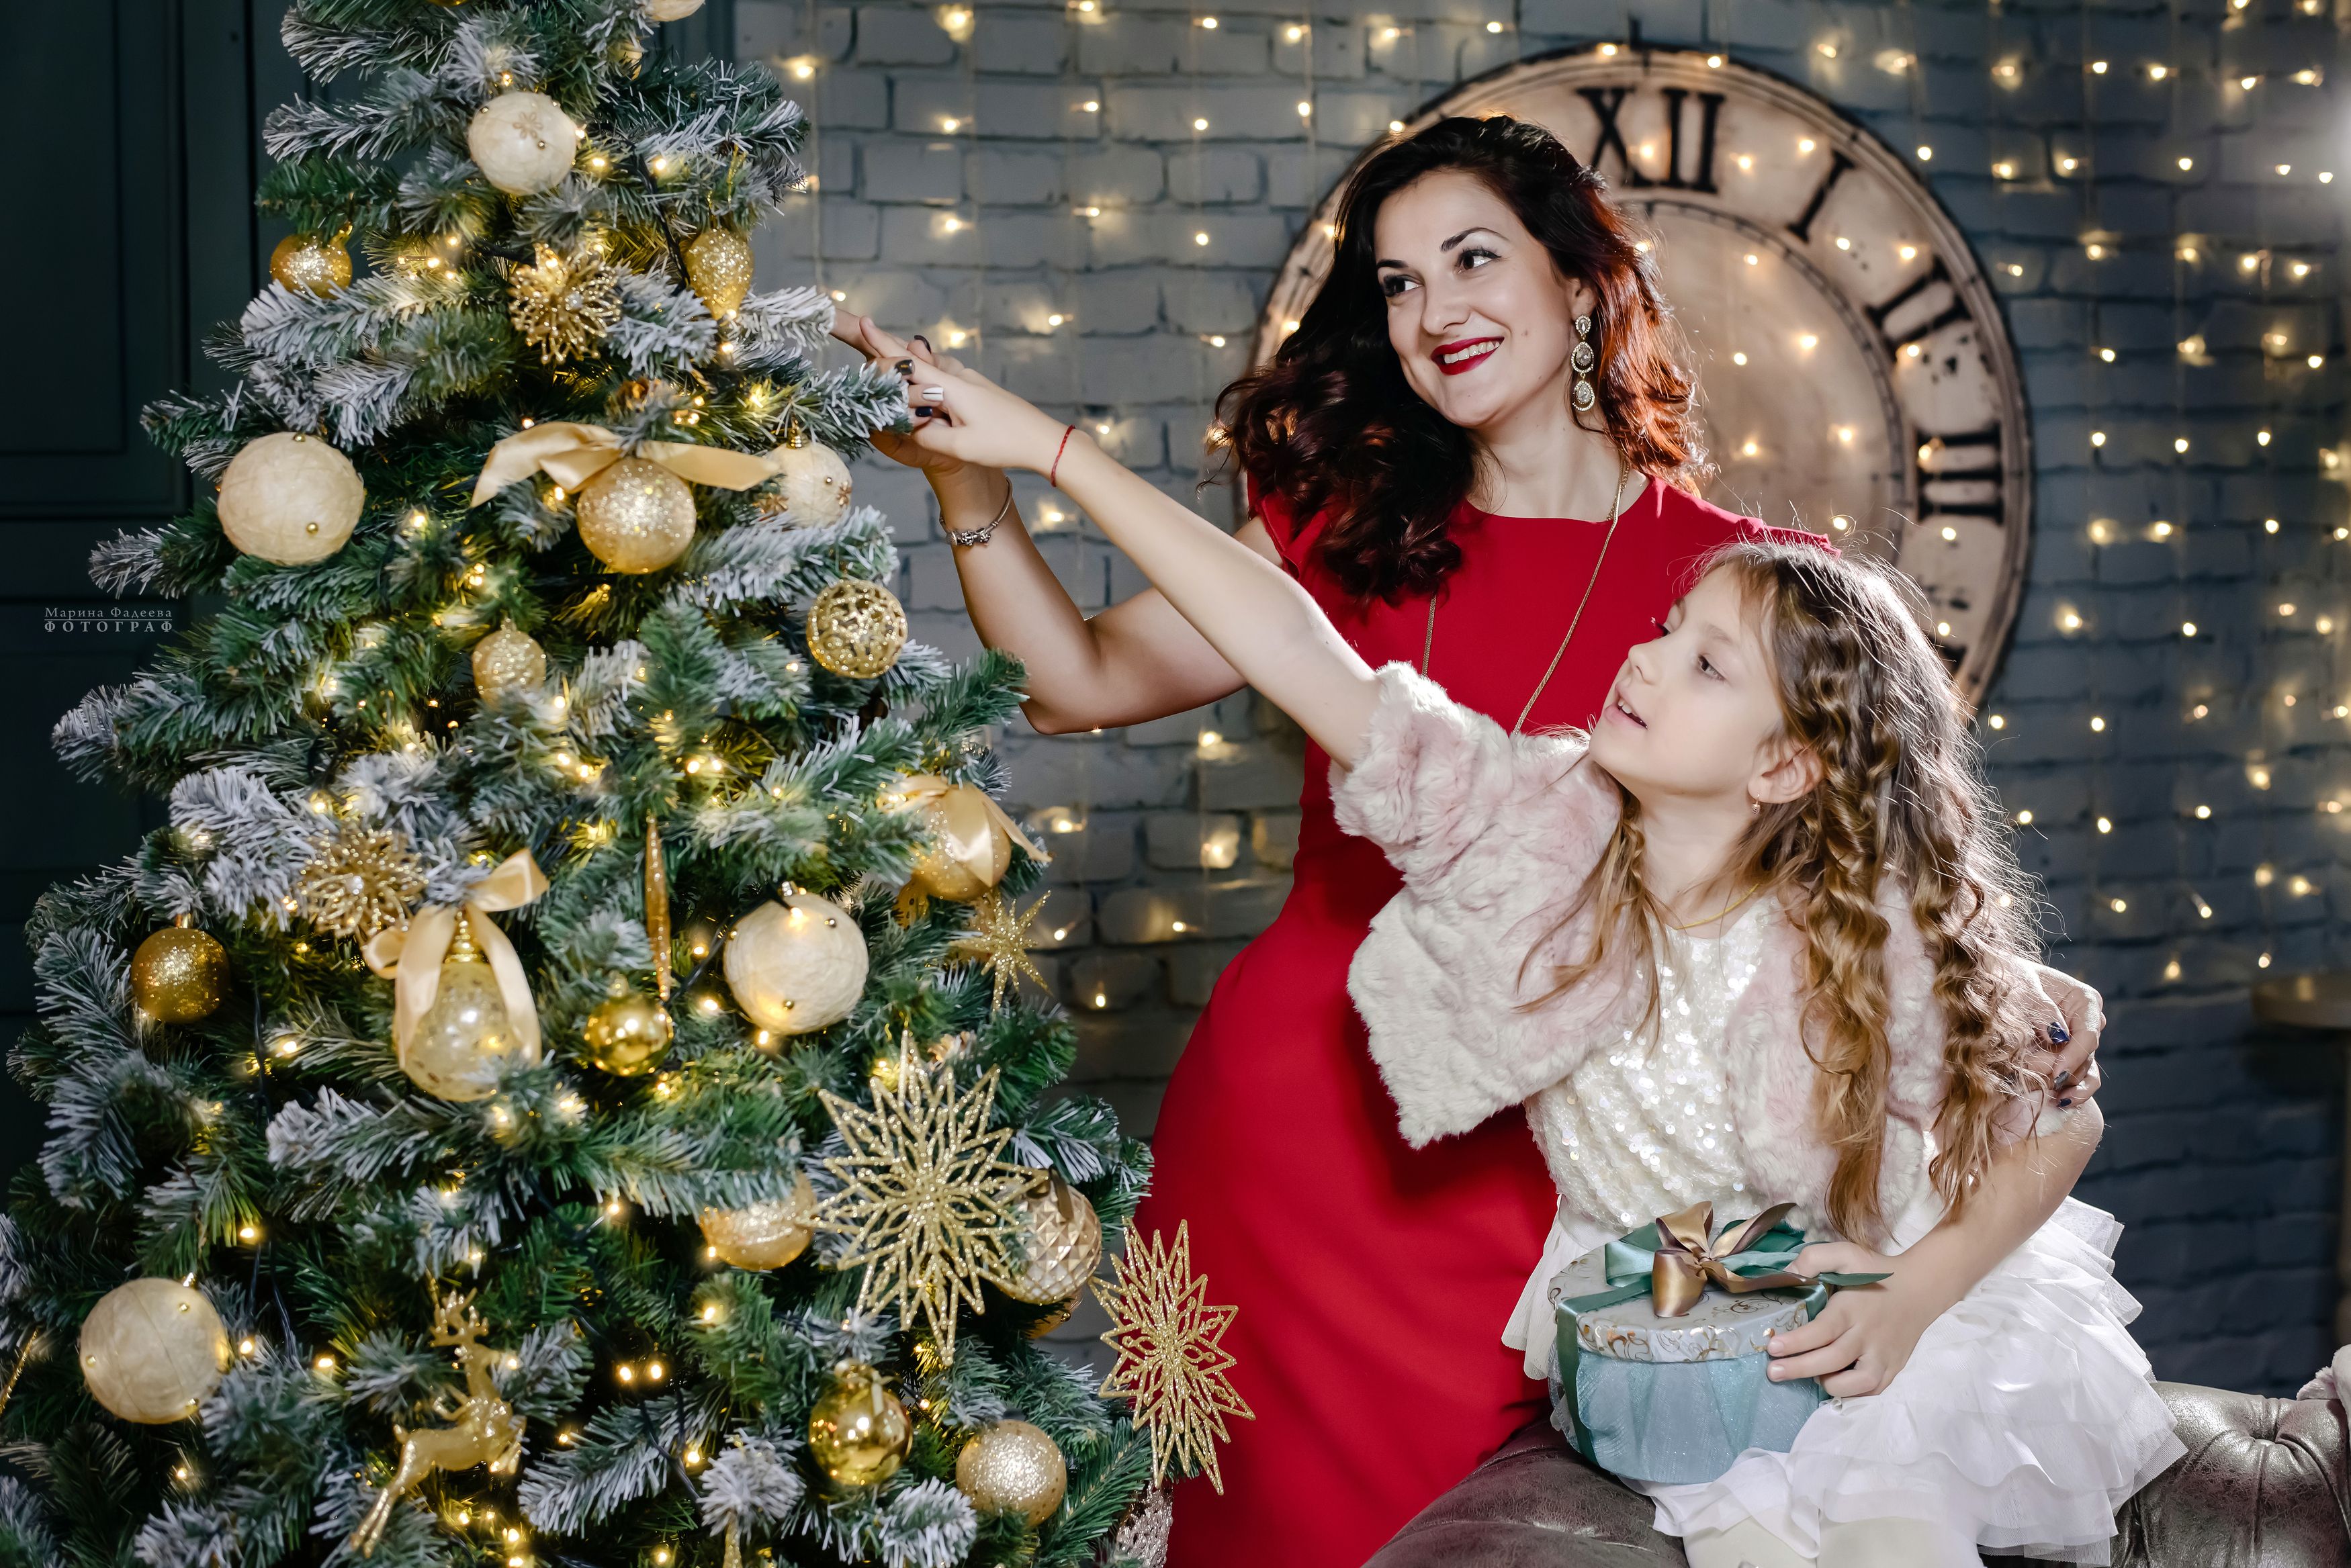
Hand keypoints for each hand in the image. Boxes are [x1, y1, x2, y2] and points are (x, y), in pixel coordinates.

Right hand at [827, 313, 991, 481]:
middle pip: (917, 361)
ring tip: (891, 365)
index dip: (883, 344)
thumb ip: (927, 436)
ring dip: (911, 369)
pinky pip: (945, 381)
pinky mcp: (978, 391)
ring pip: (932, 372)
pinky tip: (926, 387)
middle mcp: (960, 377)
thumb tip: (908, 427)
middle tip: (868, 333)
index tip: (865, 321)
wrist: (1042, 440)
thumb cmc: (1005, 443)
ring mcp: (971, 382)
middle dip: (891, 351)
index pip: (909, 362)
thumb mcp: (960, 447)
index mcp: (951, 387)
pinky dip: (929, 380)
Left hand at [1764, 1241, 1936, 1397]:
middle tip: (1773, 1372)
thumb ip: (1813, 1258)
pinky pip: (1873, 1389)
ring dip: (1831, 1384)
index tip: (1773, 1347)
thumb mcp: (1845, 1254)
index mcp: (1852, 1309)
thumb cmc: (1876, 1272)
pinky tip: (1835, 1382)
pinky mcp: (1894, 1367)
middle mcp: (1868, 1335)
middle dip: (1800, 1368)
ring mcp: (1884, 1355)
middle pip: (1833, 1359)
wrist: (1920, 1288)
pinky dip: (1853, 1392)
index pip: (1822, 1330)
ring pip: (1858, 1383)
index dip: (1797, 1342)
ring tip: (1812, 1376)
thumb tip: (1786, 1273)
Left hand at [2020, 961, 2102, 1110]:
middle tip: (2030, 1074)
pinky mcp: (2069, 1058)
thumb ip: (2041, 1008)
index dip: (2073, 1057)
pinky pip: (2080, 1081)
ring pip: (2080, 1072)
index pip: (2087, 1036)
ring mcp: (2079, 1043)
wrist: (1993, 986)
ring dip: (2058, 1081)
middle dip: (2059, 1070)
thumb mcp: (2021, 987)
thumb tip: (2058, 1034)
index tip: (2055, 1073)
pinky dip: (2072, 1092)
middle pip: (2084, 1058)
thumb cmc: (2008, 980)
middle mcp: (2088, 1023)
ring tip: (2038, 1086)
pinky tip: (2061, 1101)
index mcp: (2084, 1001)